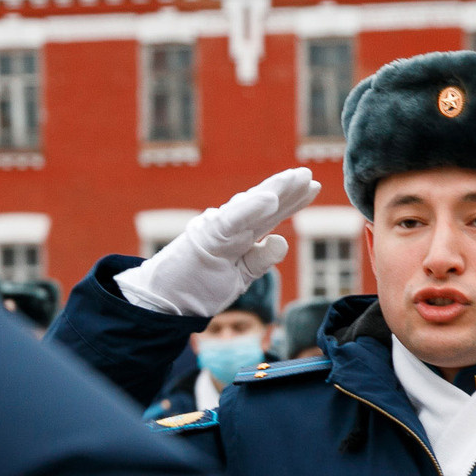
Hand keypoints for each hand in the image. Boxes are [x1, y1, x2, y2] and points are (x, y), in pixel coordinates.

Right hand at [116, 169, 319, 317]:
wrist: (162, 301)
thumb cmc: (198, 287)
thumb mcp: (239, 277)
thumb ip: (260, 260)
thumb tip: (282, 241)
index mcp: (238, 237)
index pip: (270, 215)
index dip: (292, 200)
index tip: (313, 186)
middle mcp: (229, 228)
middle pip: (263, 206)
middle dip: (287, 190)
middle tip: (308, 174)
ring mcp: (216, 230)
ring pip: (249, 207)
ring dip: (273, 191)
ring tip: (295, 178)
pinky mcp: (205, 238)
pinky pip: (231, 221)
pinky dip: (250, 208)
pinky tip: (269, 199)